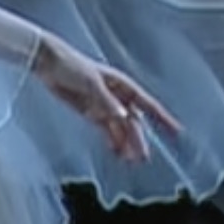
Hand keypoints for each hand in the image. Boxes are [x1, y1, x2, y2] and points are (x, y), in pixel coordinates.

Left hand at [28, 36, 182, 163]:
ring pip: (120, 128)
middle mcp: (116, 96)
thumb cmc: (71, 65)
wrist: (48, 62)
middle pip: (132, 122)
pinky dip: (111, 141)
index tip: (176, 132)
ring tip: (130, 162)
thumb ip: (106, 101)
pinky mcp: (90, 111)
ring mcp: (104, 105)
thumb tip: (123, 116)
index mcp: (122, 85)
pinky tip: (116, 153)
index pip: (148, 104)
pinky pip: (105, 129)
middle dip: (138, 140)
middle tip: (143, 158)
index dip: (162, 118)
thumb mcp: (91, 83)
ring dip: (125, 144)